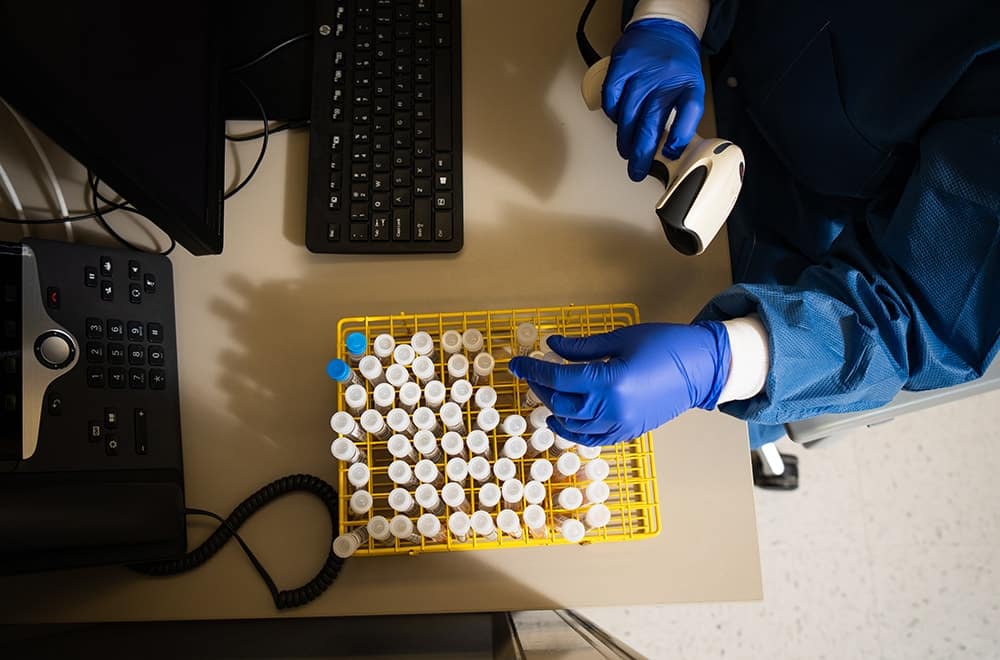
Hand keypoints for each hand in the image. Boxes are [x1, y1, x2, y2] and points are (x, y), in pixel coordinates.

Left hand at [508, 322, 730, 445]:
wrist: (702, 368)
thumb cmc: (666, 346)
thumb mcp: (620, 339)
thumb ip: (583, 347)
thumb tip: (553, 346)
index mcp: (609, 381)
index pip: (558, 379)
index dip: (533, 371)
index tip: (518, 364)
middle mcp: (612, 408)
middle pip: (561, 403)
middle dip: (542, 388)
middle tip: (534, 373)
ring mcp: (621, 424)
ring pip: (573, 425)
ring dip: (555, 409)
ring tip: (546, 395)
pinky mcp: (629, 432)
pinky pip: (592, 438)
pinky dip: (574, 430)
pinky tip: (565, 418)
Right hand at [603, 18, 705, 181]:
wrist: (663, 28)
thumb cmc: (676, 65)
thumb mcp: (691, 88)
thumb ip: (683, 117)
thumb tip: (671, 152)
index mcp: (688, 84)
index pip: (689, 111)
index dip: (680, 136)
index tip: (670, 153)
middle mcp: (665, 78)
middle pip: (651, 123)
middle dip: (642, 154)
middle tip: (637, 171)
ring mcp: (641, 72)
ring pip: (628, 115)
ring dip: (626, 140)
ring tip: (627, 151)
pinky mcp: (621, 66)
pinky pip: (611, 99)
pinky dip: (612, 115)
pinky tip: (618, 121)